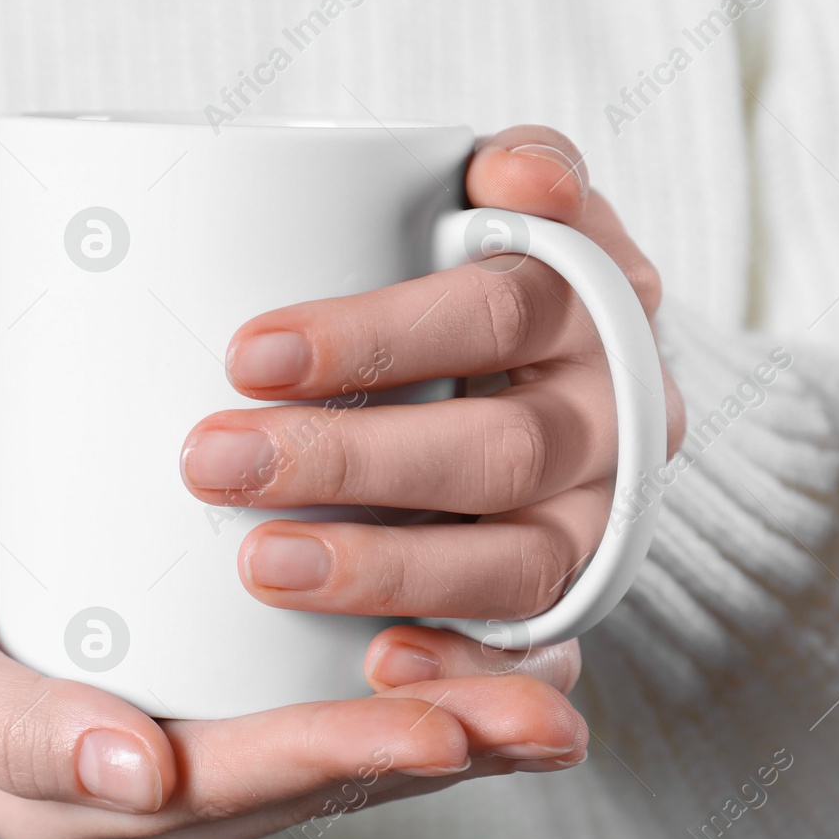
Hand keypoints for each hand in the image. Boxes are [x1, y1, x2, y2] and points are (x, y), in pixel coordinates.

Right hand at [0, 513, 587, 838]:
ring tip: (554, 693)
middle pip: (322, 781)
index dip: (347, 755)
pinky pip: (326, 721)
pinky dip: (411, 696)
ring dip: (454, 728)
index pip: (245, 782)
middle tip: (549, 712)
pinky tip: (486, 661)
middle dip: (441, 747)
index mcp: (95, 807)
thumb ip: (13, 730)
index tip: (443, 725)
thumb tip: (132, 774)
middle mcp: (163, 806)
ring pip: (344, 760)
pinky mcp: (212, 718)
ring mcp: (193, 771)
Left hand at [182, 125, 684, 672]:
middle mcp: (625, 414)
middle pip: (500, 449)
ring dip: (386, 569)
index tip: (247, 355)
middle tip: (214, 461)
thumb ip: (517, 172)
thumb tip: (522, 175)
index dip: (377, 336)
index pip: (497, 310)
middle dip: (350, 462)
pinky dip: (463, 666)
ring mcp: (605, 518)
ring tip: (259, 564)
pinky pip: (539, 652)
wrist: (542, 380)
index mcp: (599, 299)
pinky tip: (379, 665)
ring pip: (516, 561)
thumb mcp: (496, 209)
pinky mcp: (579, 598)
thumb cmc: (474, 280)